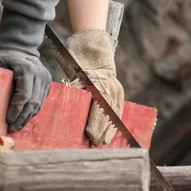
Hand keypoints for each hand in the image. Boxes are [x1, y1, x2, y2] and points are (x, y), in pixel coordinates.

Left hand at [0, 49, 50, 132]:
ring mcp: (45, 80)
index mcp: (27, 69)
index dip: (17, 109)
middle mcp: (39, 75)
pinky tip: (23, 119)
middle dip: (21, 118)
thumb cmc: (4, 55)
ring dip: (27, 117)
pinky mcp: (47, 84)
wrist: (21, 48)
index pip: (24, 95)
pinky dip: (32, 112)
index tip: (8, 120)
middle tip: (12, 129)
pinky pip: (40, 102)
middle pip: (32, 102)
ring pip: (38, 104)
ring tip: (16, 127)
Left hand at [56, 30, 123, 145]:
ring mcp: (116, 89)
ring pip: (115, 112)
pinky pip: (118, 108)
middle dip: (102, 130)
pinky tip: (112, 130)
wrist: (93, 47)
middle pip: (108, 113)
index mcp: (99, 84)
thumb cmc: (78, 60)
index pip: (99, 108)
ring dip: (110, 128)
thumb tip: (72, 106)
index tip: (91, 136)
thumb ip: (74, 88)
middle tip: (96, 144)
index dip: (95, 123)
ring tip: (105, 141)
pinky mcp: (118, 91)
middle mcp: (110, 88)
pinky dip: (115, 120)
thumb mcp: (73, 72)